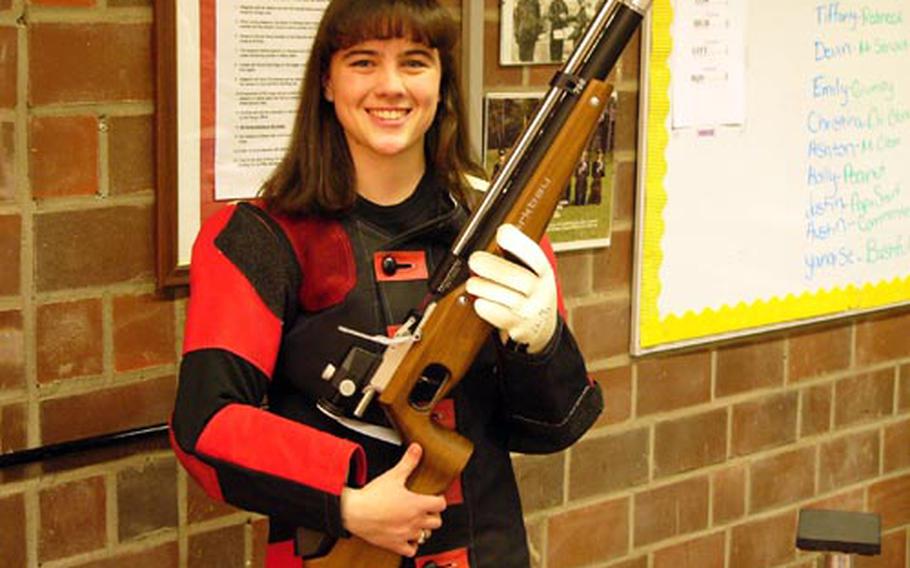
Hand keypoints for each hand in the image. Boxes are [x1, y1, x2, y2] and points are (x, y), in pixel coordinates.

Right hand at [340, 444, 445, 556]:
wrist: (354, 512)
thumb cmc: (372, 496)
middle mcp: (414, 521)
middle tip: (425, 510)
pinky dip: (412, 545)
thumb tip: (417, 449)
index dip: (439, 500)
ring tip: (416, 522)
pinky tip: (407, 537)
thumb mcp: (393, 475)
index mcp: (417, 505)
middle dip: (433, 515)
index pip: (441, 504)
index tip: (433, 498)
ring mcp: (406, 534)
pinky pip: (411, 550)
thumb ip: (408, 462)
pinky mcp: (395, 544)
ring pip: (425, 536)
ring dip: (423, 529)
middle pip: (436, 522)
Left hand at [466, 224, 557, 353]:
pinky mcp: (519, 326)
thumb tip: (495, 234)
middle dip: (494, 267)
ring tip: (472, 283)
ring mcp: (531, 310)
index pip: (535, 256)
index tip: (502, 232)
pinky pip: (503, 317)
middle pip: (521, 278)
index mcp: (544, 272)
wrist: (540, 327)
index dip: (519, 243)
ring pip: (510, 298)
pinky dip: (489, 309)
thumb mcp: (532, 273)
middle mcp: (541, 291)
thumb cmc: (529, 293)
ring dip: (486, 288)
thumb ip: (516, 256)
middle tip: (475, 260)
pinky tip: (479, 303)